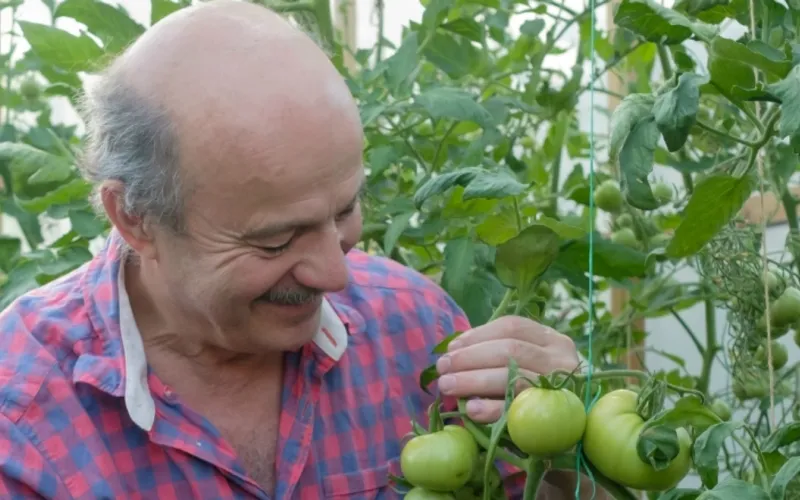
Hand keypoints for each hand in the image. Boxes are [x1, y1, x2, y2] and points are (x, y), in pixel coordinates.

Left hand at [435, 315, 579, 422]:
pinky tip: (471, 409)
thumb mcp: (533, 364)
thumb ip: (502, 354)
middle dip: (470, 357)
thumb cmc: (546, 393)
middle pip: (510, 350)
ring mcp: (562, 387)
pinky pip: (520, 409)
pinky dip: (492, 408)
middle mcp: (562, 359)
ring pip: (513, 376)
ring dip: (474, 380)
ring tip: (447, 386)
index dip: (478, 335)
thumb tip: (455, 351)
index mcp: (553, 340)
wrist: (579, 433)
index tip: (452, 346)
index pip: (512, 327)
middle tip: (442, 368)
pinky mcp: (557, 417)